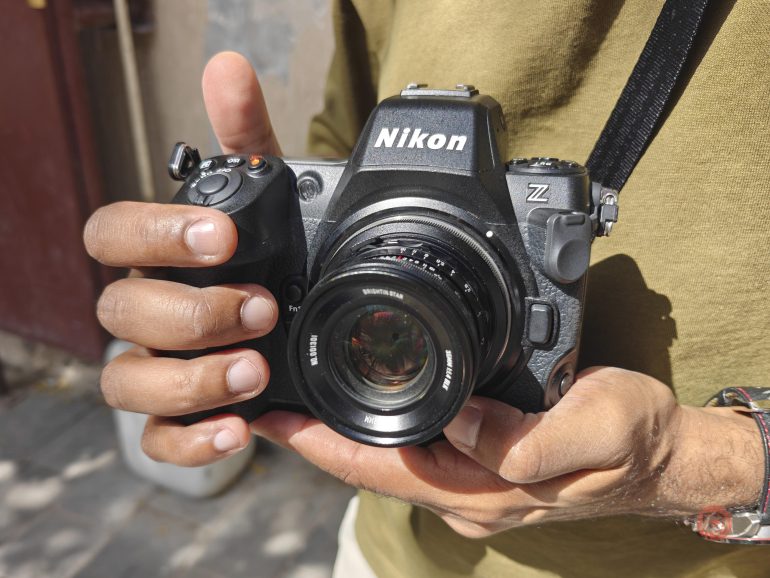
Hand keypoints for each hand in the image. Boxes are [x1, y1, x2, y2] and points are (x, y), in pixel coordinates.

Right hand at [84, 52, 280, 465]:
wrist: (315, 331)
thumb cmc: (282, 263)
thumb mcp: (274, 203)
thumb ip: (247, 143)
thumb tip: (226, 68)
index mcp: (160, 256)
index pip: (112, 235)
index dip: (155, 234)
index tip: (224, 236)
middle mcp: (147, 312)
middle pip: (120, 313)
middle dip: (190, 312)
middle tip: (263, 307)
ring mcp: (157, 369)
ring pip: (126, 382)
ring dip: (189, 378)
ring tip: (255, 371)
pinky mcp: (181, 420)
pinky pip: (156, 442)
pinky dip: (189, 441)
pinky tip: (236, 431)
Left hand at [251, 367, 763, 536]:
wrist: (663, 454)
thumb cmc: (634, 442)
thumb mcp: (592, 430)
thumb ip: (523, 438)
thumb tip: (460, 418)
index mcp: (482, 489)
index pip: (381, 470)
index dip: (322, 447)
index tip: (276, 421)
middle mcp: (466, 489)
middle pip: (369, 467)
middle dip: (313, 439)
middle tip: (266, 404)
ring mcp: (472, 478)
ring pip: (386, 457)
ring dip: (338, 433)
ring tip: (296, 401)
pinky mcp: (482, 458)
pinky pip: (413, 446)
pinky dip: (376, 427)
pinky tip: (362, 406)